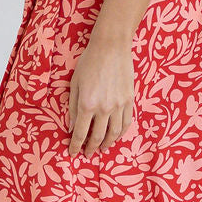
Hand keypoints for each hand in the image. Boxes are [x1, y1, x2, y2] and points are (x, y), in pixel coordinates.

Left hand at [67, 32, 133, 156]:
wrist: (111, 47)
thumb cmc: (89, 62)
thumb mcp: (75, 84)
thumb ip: (73, 107)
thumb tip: (72, 127)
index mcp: (87, 104)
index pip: (81, 133)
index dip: (76, 146)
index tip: (73, 153)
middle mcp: (104, 108)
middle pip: (97, 136)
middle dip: (91, 148)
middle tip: (88, 154)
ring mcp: (119, 105)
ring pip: (114, 133)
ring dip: (107, 144)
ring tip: (102, 148)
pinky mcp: (129, 100)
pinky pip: (126, 123)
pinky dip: (121, 133)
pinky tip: (116, 136)